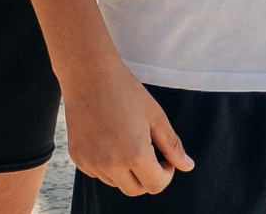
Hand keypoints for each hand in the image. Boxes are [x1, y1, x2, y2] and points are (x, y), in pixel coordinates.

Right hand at [61, 58, 194, 195]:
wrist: (88, 74)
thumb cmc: (125, 91)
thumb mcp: (156, 116)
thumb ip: (172, 145)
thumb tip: (187, 166)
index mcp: (135, 154)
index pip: (156, 185)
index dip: (166, 174)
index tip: (165, 159)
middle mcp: (111, 164)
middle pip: (135, 190)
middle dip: (147, 176)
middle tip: (149, 153)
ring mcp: (92, 162)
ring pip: (116, 182)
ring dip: (126, 171)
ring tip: (127, 141)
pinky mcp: (78, 157)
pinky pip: (98, 172)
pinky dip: (106, 165)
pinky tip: (109, 140)